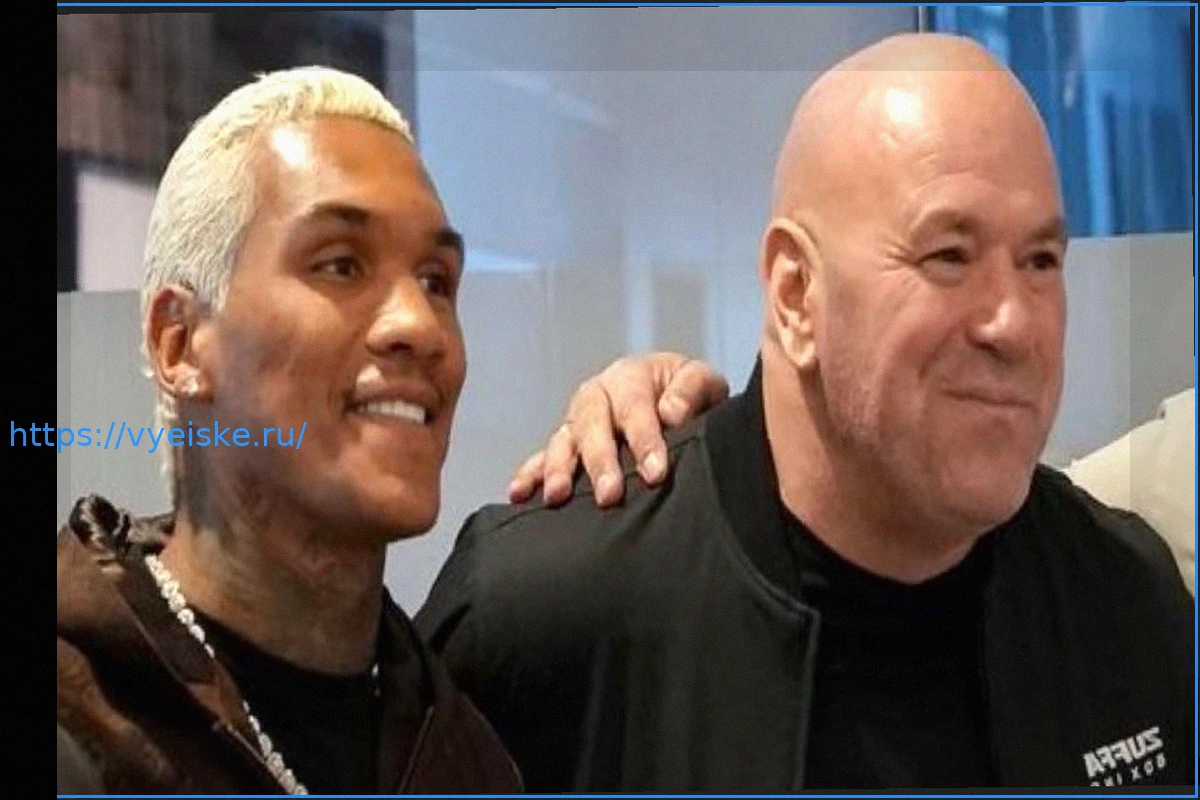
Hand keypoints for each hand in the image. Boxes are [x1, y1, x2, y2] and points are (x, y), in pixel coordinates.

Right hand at [508, 353, 728, 507]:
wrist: (674, 398)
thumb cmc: (689, 394)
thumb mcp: (703, 383)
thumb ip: (692, 391)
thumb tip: (671, 414)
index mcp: (631, 376)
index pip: (635, 407)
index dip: (644, 440)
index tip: (655, 473)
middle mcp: (597, 395)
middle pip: (591, 424)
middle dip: (599, 461)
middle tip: (608, 495)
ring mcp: (577, 420)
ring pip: (563, 441)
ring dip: (558, 469)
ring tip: (557, 497)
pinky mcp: (567, 443)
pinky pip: (542, 457)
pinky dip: (529, 475)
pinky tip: (519, 494)